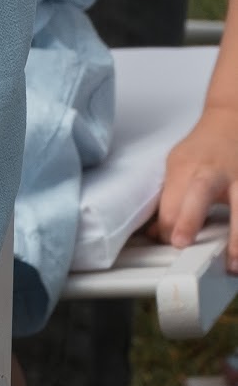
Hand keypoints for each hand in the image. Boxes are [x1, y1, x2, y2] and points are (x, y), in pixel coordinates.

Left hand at [158, 101, 237, 266]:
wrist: (231, 122)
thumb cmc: (202, 149)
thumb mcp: (178, 165)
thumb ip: (169, 199)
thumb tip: (155, 233)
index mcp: (186, 166)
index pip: (170, 200)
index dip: (165, 225)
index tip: (166, 243)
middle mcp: (212, 170)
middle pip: (199, 190)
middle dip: (188, 217)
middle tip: (180, 243)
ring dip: (236, 236)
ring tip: (234, 264)